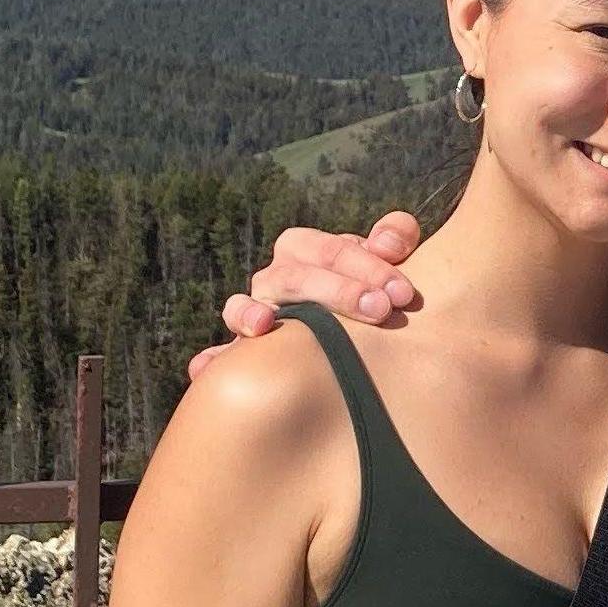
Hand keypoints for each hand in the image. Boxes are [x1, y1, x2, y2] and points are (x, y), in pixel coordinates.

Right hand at [186, 213, 423, 381]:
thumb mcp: (385, 262)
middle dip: (339, 291)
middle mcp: (276, 277)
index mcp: (307, 250)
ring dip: (253, 314)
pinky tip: (204, 369)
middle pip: (296, 276)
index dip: (370, 265)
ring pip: (249, 306)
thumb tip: (389, 241)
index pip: (332, 248)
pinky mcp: (243, 351)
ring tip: (264, 323)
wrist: (356, 338)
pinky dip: (212, 358)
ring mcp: (256, 311)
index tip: (403, 293)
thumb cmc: (370, 291)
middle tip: (381, 310)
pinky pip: (220, 353)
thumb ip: (394, 237)